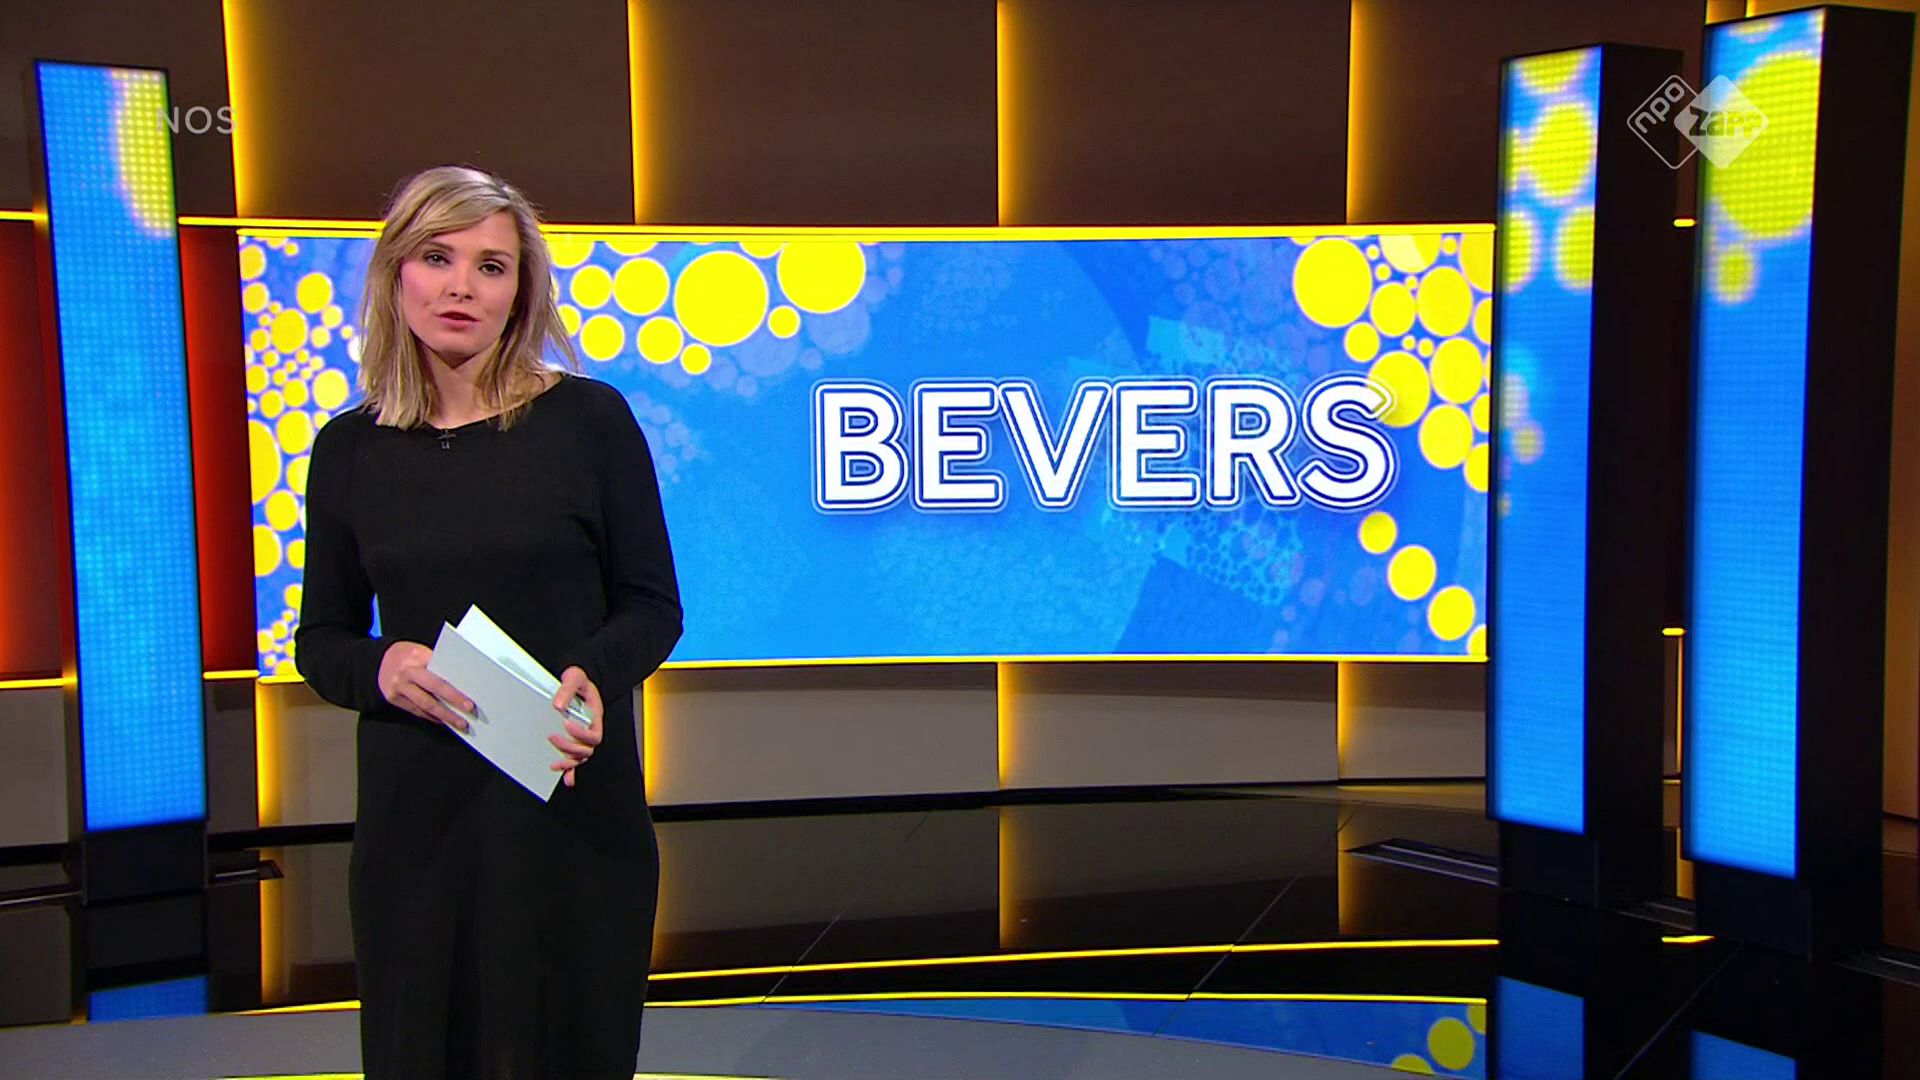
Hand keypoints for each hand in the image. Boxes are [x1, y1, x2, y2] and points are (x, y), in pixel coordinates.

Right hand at [377, 642, 474, 731]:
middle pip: (434, 687)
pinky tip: (443, 720)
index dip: (455, 683)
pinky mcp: (393, 699)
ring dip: (444, 715)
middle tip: (469, 709)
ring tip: (459, 722)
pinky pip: (415, 710)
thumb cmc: (406, 655)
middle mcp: (407, 671)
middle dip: (454, 700)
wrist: (377, 661)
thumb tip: (460, 682)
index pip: (440, 670)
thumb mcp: (420, 651)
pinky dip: (431, 717)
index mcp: (417, 655)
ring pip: (425, 704)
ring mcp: (399, 686)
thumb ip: (436, 664)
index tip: (470, 691)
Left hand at [548, 666, 603, 788]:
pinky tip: (565, 778)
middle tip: (552, 737)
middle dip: (570, 748)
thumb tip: (558, 705)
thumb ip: (567, 689)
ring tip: (555, 764)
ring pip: (582, 757)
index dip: (581, 734)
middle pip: (587, 749)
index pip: (594, 733)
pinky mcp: (573, 738)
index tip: (566, 724)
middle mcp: (591, 728)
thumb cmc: (579, 679)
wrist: (577, 679)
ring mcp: (582, 735)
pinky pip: (575, 758)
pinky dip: (571, 770)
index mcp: (595, 715)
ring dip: (569, 763)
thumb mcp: (575, 677)